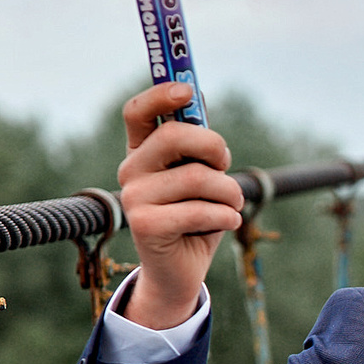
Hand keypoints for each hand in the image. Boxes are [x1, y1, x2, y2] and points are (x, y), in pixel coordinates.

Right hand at [116, 82, 238, 328]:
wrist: (180, 272)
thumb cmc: (196, 217)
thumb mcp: (200, 176)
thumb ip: (198, 143)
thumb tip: (197, 94)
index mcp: (141, 152)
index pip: (137, 112)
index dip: (159, 95)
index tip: (187, 91)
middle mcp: (130, 171)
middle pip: (173, 136)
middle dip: (214, 148)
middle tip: (226, 165)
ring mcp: (133, 198)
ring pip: (197, 177)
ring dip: (229, 192)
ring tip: (232, 205)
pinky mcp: (145, 226)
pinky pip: (200, 210)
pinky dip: (226, 216)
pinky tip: (227, 222)